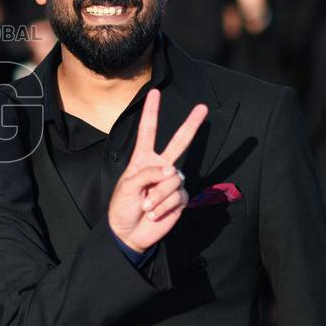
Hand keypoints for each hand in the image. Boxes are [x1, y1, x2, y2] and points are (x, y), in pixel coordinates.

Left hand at [108, 89, 207, 252]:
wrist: (129, 233)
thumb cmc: (122, 207)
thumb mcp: (127, 187)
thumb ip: (147, 174)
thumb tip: (171, 172)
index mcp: (143, 159)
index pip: (148, 131)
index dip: (151, 112)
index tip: (155, 92)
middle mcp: (160, 166)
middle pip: (179, 142)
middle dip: (191, 125)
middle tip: (203, 107)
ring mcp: (172, 182)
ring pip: (173, 179)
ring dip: (157, 196)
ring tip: (146, 207)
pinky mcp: (181, 198)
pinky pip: (178, 196)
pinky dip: (165, 206)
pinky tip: (156, 213)